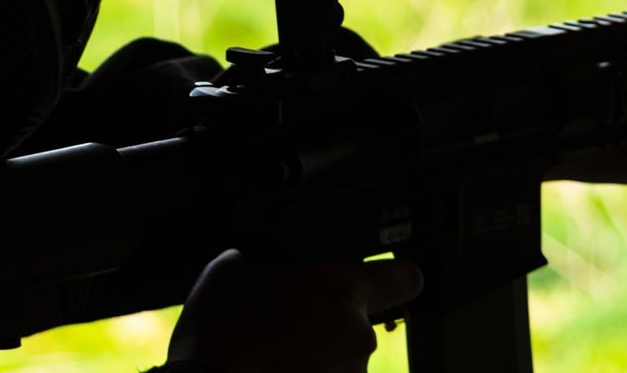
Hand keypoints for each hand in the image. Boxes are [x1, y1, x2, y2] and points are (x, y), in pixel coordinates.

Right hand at [166, 249, 423, 372]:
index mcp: (343, 288)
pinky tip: (272, 368)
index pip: (405, 277)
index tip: (384, 280)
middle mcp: (357, 333)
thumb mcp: (236, 268)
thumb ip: (274, 263)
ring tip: (271, 352)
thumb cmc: (221, 330)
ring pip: (340, 356)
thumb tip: (276, 266)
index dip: (394, 278)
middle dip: (327, 322)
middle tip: (284, 323)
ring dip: (316, 354)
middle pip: (356, 321)